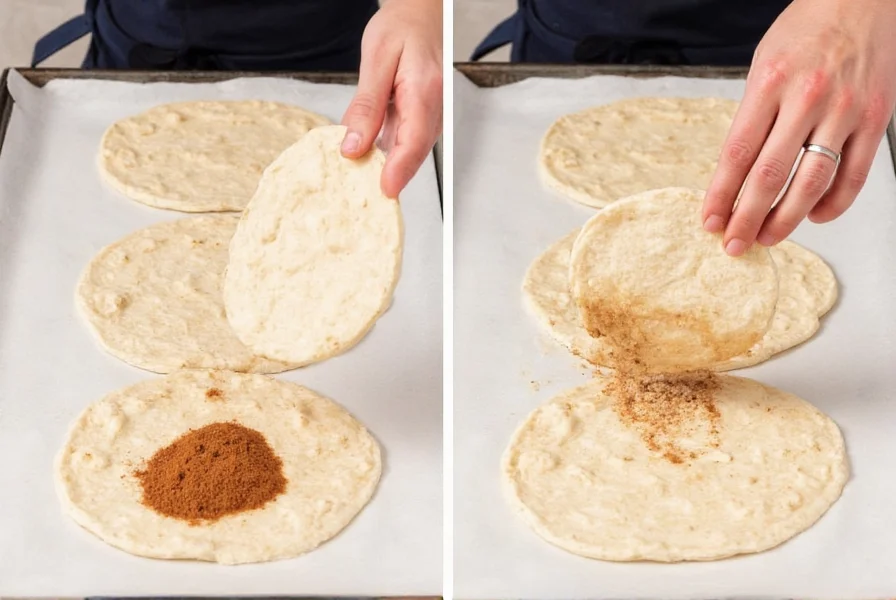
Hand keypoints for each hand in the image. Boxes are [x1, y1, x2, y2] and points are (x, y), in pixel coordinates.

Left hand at [340, 0, 442, 198]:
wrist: (421, 14)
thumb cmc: (401, 27)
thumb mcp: (376, 59)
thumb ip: (366, 105)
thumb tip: (353, 145)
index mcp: (424, 90)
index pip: (414, 140)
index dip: (399, 170)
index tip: (385, 190)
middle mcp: (435, 107)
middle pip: (415, 153)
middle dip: (393, 177)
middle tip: (366, 198)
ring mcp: (432, 114)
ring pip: (411, 151)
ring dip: (390, 168)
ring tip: (362, 183)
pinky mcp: (424, 117)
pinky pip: (407, 141)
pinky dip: (390, 154)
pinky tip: (369, 159)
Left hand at [702, 0, 895, 255]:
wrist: (860, 0)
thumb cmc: (804, 33)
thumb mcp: (762, 67)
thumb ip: (751, 118)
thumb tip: (733, 176)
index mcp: (770, 83)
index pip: (737, 154)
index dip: (721, 195)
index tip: (709, 222)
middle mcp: (808, 98)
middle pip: (770, 175)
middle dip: (747, 218)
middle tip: (733, 244)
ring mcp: (845, 110)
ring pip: (811, 182)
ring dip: (785, 219)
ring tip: (766, 238)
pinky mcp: (875, 119)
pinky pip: (854, 175)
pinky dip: (832, 204)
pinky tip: (813, 217)